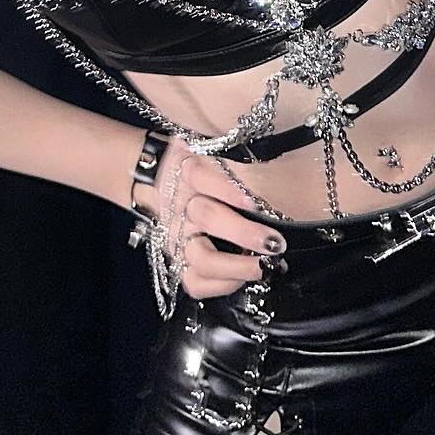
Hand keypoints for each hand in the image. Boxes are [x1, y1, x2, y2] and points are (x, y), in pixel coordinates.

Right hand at [139, 137, 287, 299]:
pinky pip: (195, 283)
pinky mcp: (179, 262)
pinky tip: (242, 277)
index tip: (254, 201)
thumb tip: (269, 149)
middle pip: (207, 218)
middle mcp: (182, 205)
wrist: (161, 182)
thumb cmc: (202, 167)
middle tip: (273, 242)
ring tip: (265, 266)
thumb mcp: (213, 149)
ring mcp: (179, 238)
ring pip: (202, 258)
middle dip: (243, 233)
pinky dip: (221, 285)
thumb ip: (233, 152)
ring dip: (237, 266)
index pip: (200, 175)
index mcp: (187, 171)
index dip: (227, 189)